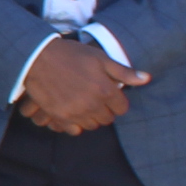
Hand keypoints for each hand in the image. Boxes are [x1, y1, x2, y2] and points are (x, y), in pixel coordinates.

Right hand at [14, 35, 145, 136]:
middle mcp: (92, 104)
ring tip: (83, 104)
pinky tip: (72, 112)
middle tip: (94, 98)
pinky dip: (76, 124)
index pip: (122, 108)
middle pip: (107, 119)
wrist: (37, 57)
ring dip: (90, 117)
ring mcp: (75, 112)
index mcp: (105, 90)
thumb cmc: (70, 55)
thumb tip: (147, 79)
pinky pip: (75, 130)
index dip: (117, 101)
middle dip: (104, 110)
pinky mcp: (60, 117)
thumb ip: (124, 72)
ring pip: (92, 125)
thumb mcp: (100, 58)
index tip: (108, 94)